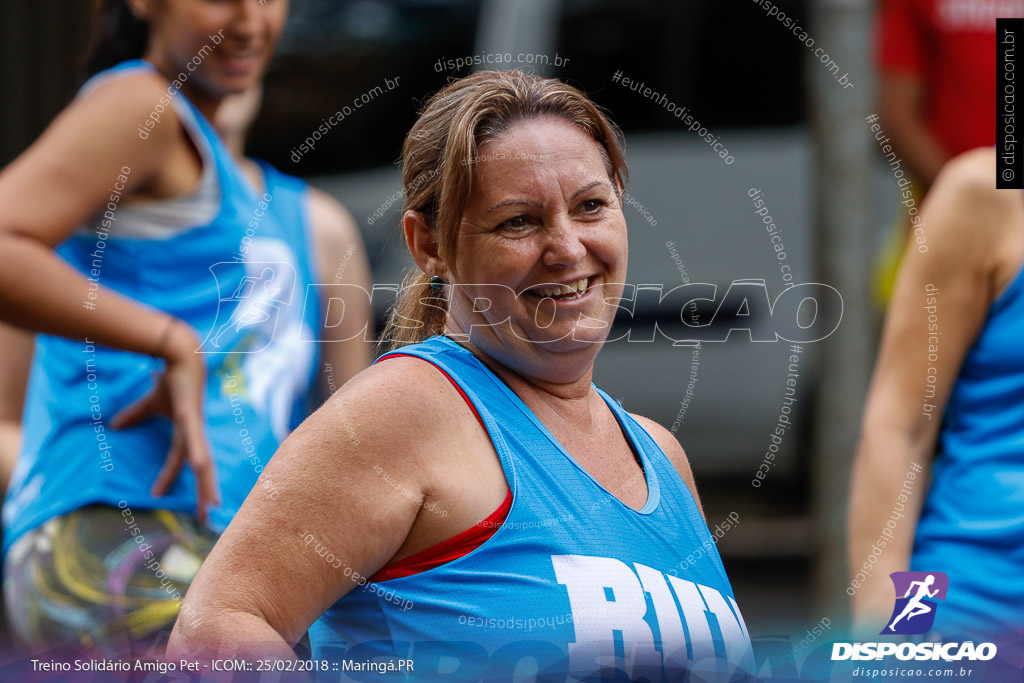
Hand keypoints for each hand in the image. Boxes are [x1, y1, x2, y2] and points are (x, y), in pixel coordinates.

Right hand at [111, 321, 219, 521]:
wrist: (181, 358)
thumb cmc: (170, 381)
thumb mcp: (149, 404)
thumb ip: (134, 416)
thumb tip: (113, 426)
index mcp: (186, 434)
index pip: (179, 463)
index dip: (169, 478)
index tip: (156, 495)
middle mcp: (194, 435)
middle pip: (201, 470)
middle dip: (204, 494)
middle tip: (206, 519)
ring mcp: (195, 428)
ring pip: (203, 462)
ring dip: (208, 484)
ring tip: (212, 506)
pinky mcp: (192, 418)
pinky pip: (195, 442)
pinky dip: (199, 455)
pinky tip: (202, 469)